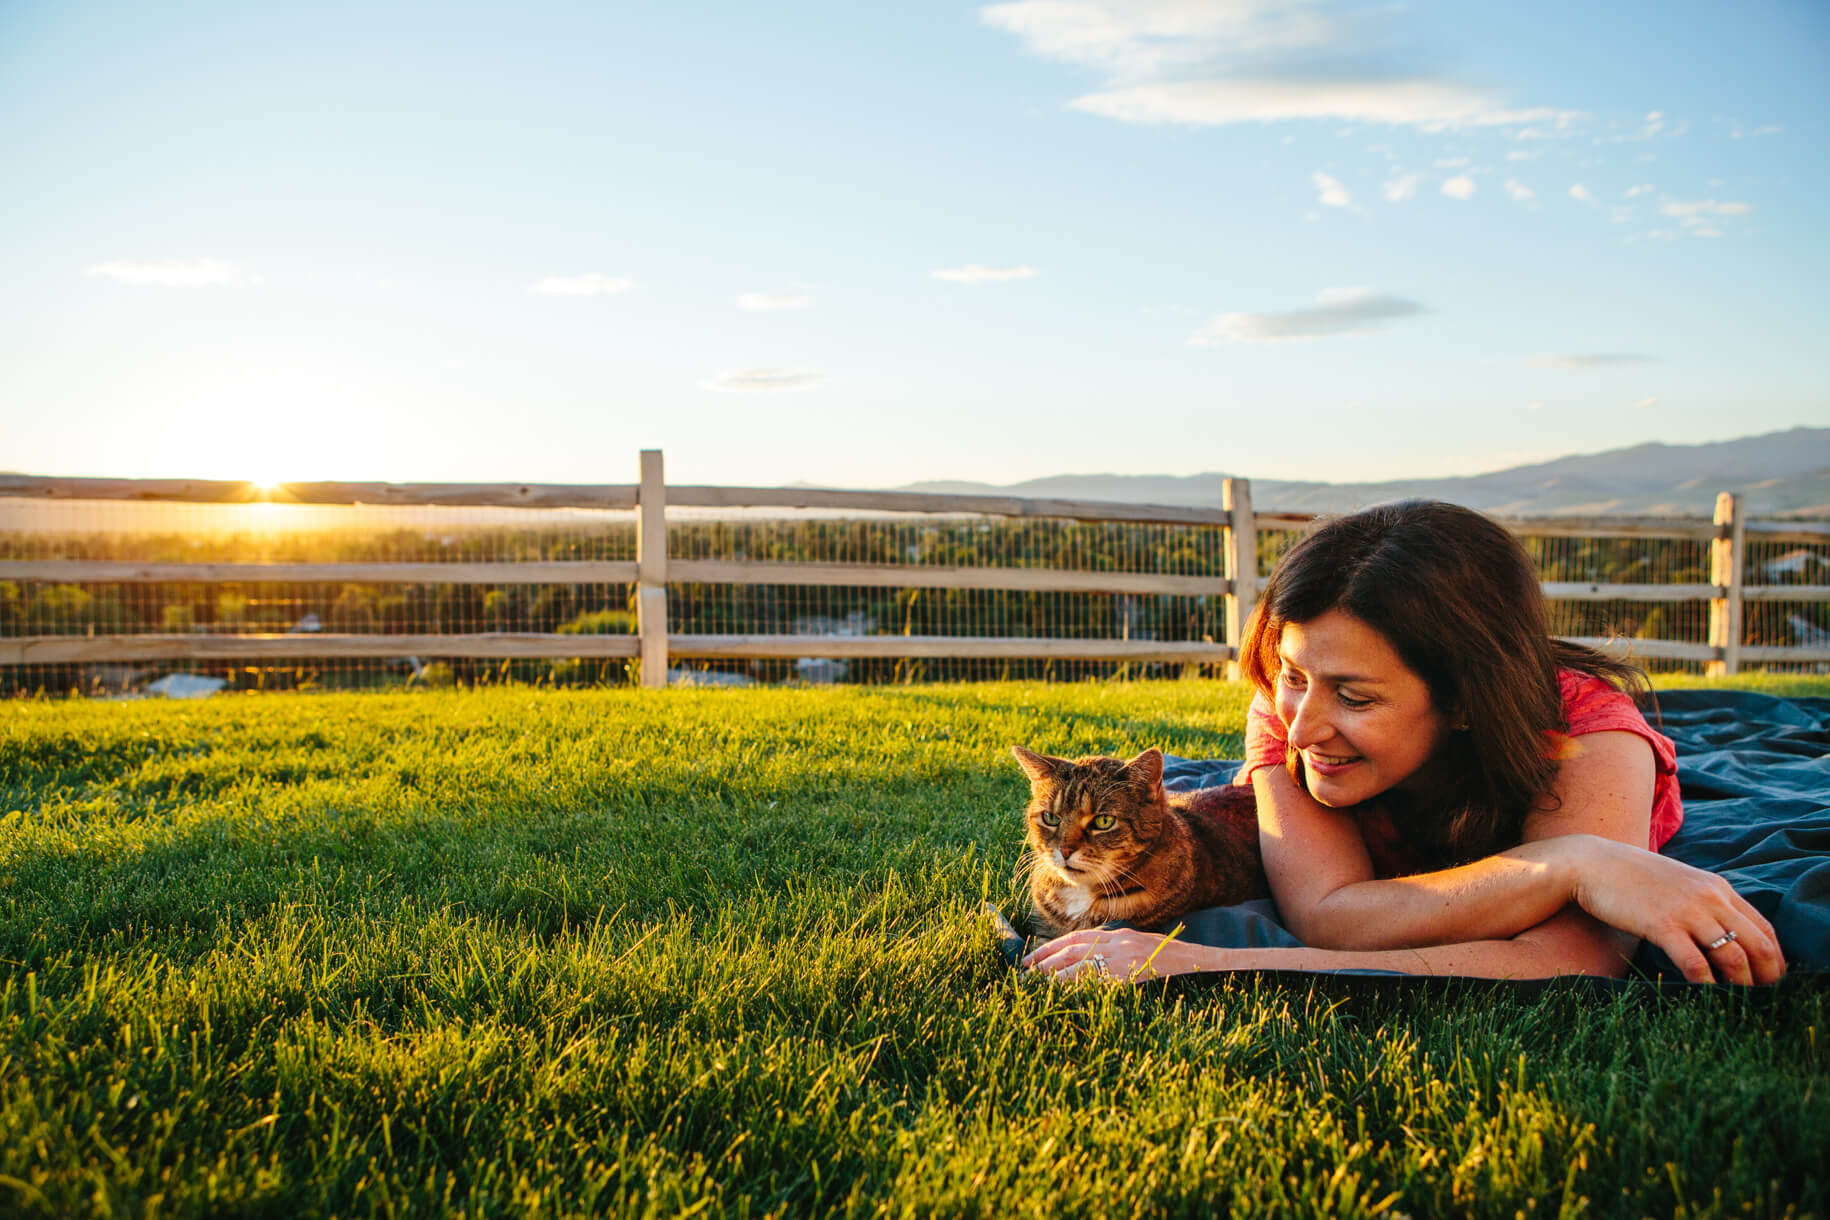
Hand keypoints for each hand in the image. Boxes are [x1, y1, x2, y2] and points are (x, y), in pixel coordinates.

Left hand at [1021, 927, 1216, 982]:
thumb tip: (1088, 965)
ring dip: (1056, 974)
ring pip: (1080, 964)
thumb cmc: (1169, 956)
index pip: (1076, 939)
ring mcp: (1124, 958)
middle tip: (1024, 971)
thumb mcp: (1139, 947)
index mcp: (1117, 936)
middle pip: (1072, 949)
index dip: (1051, 948)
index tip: (1031, 958)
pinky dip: (1079, 987)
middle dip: (1045, 960)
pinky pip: (1099, 981)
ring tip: (1037, 984)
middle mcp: (1117, 943)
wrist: (1197, 959)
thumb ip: (1114, 951)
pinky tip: (1064, 994)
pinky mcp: (1130, 974)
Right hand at [1565, 835, 1785, 984]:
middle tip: (1761, 999)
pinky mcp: (1661, 925)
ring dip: (1739, 984)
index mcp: (1717, 888)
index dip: (1774, 958)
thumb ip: (1704, 903)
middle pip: (1757, 944)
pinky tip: (1703, 995)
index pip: (1764, 927)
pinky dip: (1705, 984)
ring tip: (1736, 1002)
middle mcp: (1710, 898)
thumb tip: (1721, 935)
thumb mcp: (1679, 883)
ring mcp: (1687, 911)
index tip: (1770, 979)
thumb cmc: (1632, 877)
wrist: (1591, 863)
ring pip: (1732, 956)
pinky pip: (1694, 963)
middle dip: (1766, 976)